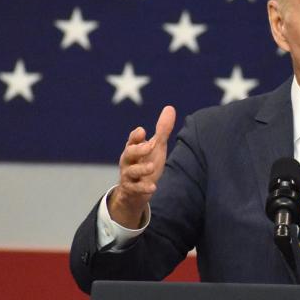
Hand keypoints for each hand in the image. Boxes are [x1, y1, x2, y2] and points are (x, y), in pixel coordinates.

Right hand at [107, 105, 175, 227]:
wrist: (136, 192)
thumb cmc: (146, 164)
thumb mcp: (156, 147)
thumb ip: (162, 130)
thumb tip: (170, 107)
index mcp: (133, 148)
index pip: (132, 140)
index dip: (136, 136)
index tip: (143, 131)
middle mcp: (128, 161)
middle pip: (129, 153)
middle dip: (138, 149)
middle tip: (149, 146)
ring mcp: (128, 176)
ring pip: (131, 171)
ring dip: (141, 169)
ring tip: (152, 167)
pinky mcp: (131, 190)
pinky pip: (135, 189)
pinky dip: (143, 188)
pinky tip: (153, 187)